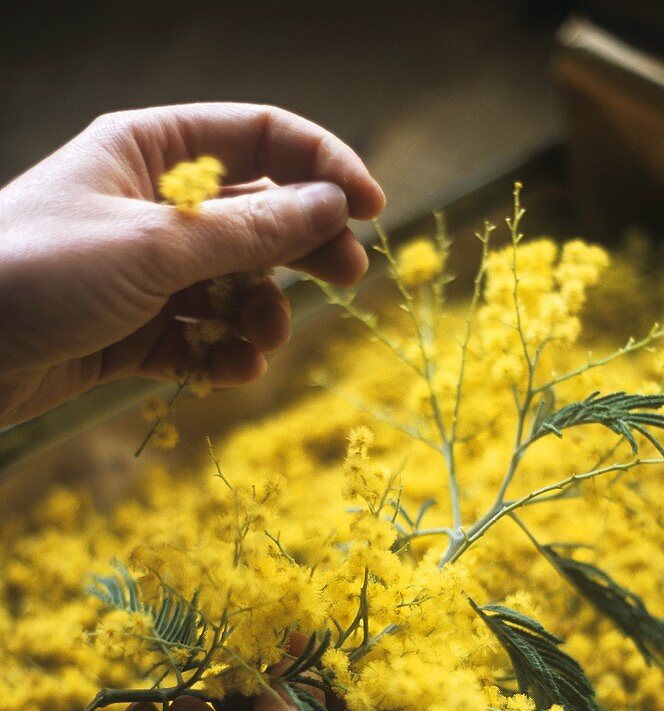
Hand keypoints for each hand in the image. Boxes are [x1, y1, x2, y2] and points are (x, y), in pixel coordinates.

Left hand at [0, 103, 384, 427]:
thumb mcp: (156, 245)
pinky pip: (198, 337)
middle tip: (346, 277)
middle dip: (302, 247)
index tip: (370, 208)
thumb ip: (250, 230)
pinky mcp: (131, 330)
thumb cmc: (42, 273)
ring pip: (232, 284)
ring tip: (261, 338)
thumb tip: (331, 205)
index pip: (259, 138)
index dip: (322, 166)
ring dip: (260, 312)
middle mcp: (152, 205)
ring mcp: (142, 270)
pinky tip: (229, 370)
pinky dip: (221, 354)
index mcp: (151, 151)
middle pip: (256, 214)